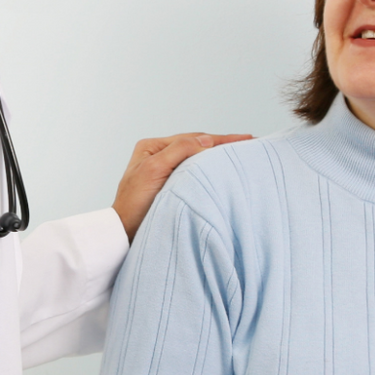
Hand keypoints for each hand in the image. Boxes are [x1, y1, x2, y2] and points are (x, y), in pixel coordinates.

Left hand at [112, 134, 252, 239]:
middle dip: (223, 145)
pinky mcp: (170, 190)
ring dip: (218, 158)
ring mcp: (165, 173)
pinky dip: (210, 173)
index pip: (193, 139)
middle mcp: (158, 157)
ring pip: (198, 161)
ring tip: (241, 155)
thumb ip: (180, 151)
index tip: (246, 138)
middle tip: (249, 143)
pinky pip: (195, 176)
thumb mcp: (154, 170)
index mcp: (152, 147)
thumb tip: (207, 141)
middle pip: (197, 147)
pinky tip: (222, 174)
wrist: (124, 236)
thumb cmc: (133, 205)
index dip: (221, 139)